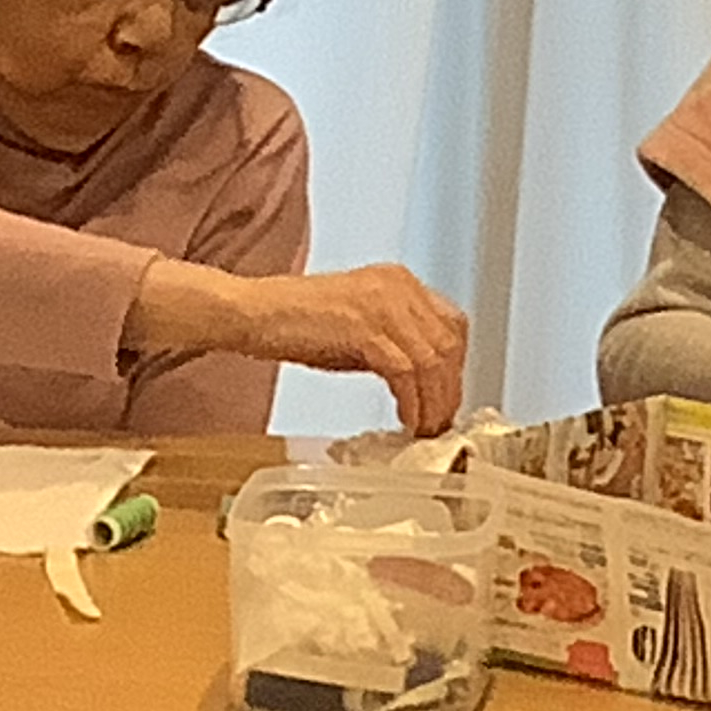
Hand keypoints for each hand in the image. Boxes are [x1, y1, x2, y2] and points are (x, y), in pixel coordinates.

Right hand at [129, 260, 469, 434]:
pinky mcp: (364, 328)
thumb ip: (393, 341)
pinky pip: (405, 372)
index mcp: (399, 281)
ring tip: (424, 429)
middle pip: (448, 345)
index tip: (446, 398)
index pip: (453, 325)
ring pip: (432, 361)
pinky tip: (406, 420)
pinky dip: (412, 402)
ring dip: (433, 403)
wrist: (254, 313)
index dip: (456, 367)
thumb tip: (422, 382)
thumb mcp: (358, 325)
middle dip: (449, 391)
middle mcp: (398, 286)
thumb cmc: (297, 322)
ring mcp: (382, 304)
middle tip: (439, 424)